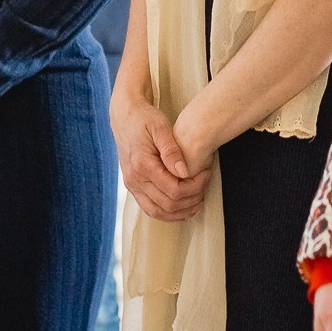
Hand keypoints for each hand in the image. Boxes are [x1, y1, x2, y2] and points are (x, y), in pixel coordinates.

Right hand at [111, 86, 209, 222]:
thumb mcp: (161, 127)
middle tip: (206, 186)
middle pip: (168, 204)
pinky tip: (182, 208)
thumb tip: (185, 173)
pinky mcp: (133, 187)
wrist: (124, 117)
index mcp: (142, 165)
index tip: (207, 174)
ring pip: (158, 213)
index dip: (195, 187)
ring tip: (198, 202)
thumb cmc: (144, 118)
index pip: (174, 190)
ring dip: (180, 212)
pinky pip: (150, 209)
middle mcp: (134, 180)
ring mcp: (132, 186)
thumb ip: (172, 151)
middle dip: (191, 200)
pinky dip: (167, 213)